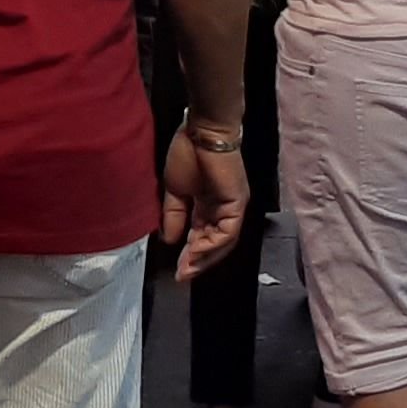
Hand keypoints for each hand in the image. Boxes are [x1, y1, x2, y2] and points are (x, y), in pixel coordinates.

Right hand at [159, 113, 248, 281]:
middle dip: (197, 261)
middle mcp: (222, 209)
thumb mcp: (174, 191)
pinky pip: (227, 231)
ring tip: (187, 267)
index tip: (176, 270)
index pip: (202, 236)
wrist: (201, 132)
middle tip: (181, 275)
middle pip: (214, 243)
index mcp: (208, 205)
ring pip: (223, 242)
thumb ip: (174, 216)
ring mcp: (232, 206)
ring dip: (205, 256)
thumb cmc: (187, 153)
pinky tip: (195, 250)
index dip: (189, 254)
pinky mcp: (237, 203)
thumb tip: (169, 240)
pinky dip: (212, 244)